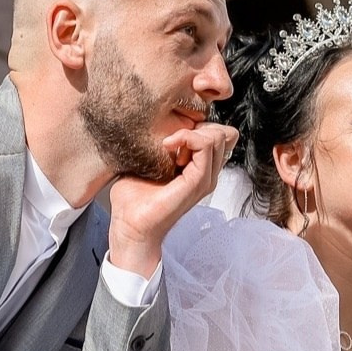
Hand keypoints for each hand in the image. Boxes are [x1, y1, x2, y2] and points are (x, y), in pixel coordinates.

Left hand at [107, 123, 237, 276]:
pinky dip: (187, 137)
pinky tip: (168, 146)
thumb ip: (161, 144)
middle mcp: (206, 174)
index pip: (218, 134)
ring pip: (217, 137)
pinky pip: (206, 147)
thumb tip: (159, 124)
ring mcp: (205, 179)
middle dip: (197, 125)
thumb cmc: (133, 201)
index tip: (172, 135)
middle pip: (222, 133)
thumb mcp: (148, 162)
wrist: (129, 226)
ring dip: (190, 132)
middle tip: (171, 140)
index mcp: (198, 169)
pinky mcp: (198, 183)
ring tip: (168, 145)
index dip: (199, 125)